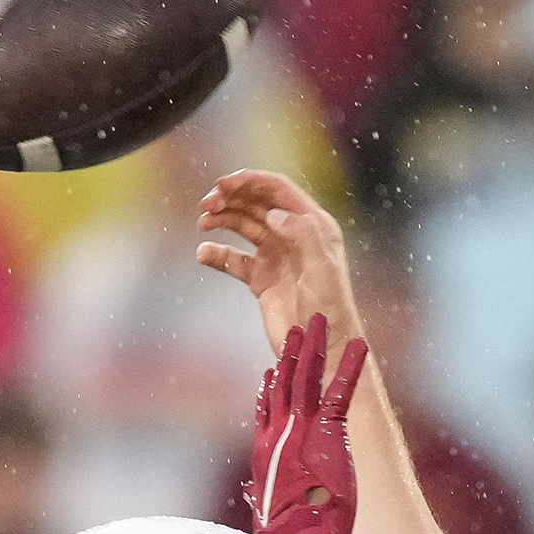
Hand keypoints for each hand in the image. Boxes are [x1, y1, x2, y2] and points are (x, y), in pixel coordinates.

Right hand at [199, 169, 363, 357]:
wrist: (322, 352)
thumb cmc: (330, 311)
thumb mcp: (322, 269)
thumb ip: (302, 234)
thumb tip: (273, 214)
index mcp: (313, 225)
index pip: (278, 190)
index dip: (250, 181)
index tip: (222, 184)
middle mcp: (293, 236)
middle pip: (256, 203)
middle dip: (230, 198)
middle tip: (207, 204)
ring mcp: (276, 256)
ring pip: (244, 226)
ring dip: (222, 219)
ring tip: (203, 223)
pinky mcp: (262, 279)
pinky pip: (235, 259)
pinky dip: (218, 254)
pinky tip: (204, 254)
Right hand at [253, 312, 366, 533]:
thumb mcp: (271, 513)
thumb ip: (266, 499)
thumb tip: (260, 502)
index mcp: (266, 452)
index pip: (267, 411)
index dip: (270, 388)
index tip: (271, 371)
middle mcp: (279, 433)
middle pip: (284, 383)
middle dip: (291, 353)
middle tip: (297, 327)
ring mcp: (301, 429)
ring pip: (307, 377)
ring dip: (314, 346)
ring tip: (318, 319)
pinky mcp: (327, 433)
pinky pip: (340, 391)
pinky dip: (350, 366)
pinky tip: (360, 345)